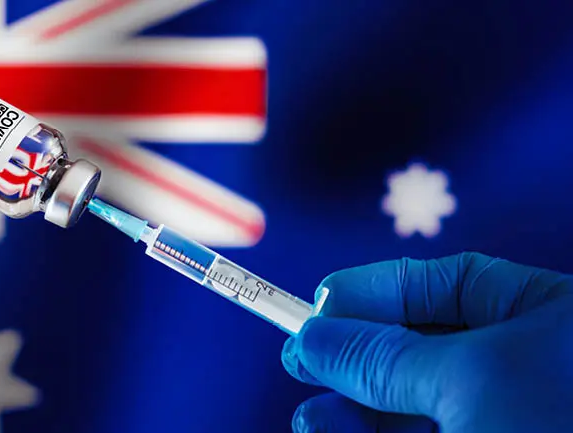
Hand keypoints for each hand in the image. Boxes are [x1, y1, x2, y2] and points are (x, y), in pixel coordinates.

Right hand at [281, 252, 572, 432]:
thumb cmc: (562, 426)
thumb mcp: (473, 380)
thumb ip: (385, 354)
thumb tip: (312, 334)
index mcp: (551, 319)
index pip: (451, 285)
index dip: (378, 290)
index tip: (317, 307)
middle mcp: (527, 368)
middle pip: (420, 348)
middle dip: (356, 358)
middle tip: (299, 363)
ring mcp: (505, 420)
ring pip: (411, 406)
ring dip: (353, 411)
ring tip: (311, 421)